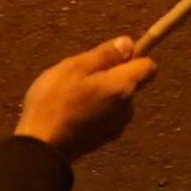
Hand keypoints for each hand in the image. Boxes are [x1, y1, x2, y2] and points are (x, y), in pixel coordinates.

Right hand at [14, 36, 155, 161]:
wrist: (41, 147)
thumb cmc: (55, 101)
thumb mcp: (75, 67)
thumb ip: (105, 54)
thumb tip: (129, 43)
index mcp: (123, 88)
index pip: (148, 67)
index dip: (133, 57)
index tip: (110, 57)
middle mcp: (126, 109)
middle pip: (129, 83)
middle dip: (110, 76)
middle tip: (80, 77)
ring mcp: (116, 128)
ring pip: (116, 101)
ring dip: (101, 94)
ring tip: (72, 96)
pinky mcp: (103, 140)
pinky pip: (106, 116)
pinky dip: (94, 111)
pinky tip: (71, 113)